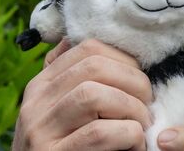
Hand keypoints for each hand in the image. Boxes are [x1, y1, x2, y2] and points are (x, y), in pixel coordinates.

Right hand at [13, 39, 152, 149]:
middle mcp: (35, 103)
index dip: (124, 59)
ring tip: (141, 125)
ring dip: (131, 108)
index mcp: (42, 85)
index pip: (87, 48)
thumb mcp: (66, 110)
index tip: (139, 80)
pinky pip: (98, 133)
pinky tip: (134, 145)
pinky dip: (127, 135)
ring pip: (93, 95)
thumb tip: (101, 44)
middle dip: (132, 81)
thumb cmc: (69, 147)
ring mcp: (40, 131)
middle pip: (93, 67)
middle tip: (147, 104)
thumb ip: (78, 80)